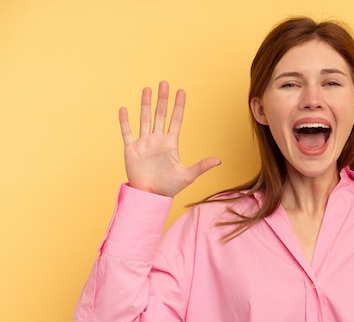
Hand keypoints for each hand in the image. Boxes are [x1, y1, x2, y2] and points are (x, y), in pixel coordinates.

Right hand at [119, 80, 220, 196]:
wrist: (150, 196)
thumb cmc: (169, 187)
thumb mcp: (187, 175)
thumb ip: (201, 166)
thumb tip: (219, 160)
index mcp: (171, 143)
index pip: (176, 119)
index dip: (178, 105)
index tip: (181, 91)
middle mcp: (157, 140)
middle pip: (160, 114)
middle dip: (162, 99)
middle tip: (164, 83)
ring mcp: (144, 143)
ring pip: (144, 119)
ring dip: (145, 104)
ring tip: (147, 89)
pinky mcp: (131, 149)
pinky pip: (127, 132)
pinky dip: (125, 121)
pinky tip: (124, 109)